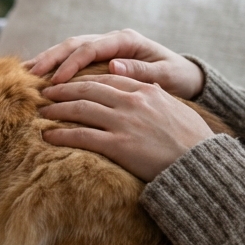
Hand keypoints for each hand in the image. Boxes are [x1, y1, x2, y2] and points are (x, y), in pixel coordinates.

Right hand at [25, 29, 204, 99]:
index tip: (57, 81)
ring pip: (69, 49)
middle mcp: (112, 40)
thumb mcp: (166, 76)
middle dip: (51, 58)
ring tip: (24, 73)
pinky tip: (36, 76)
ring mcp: (104, 48)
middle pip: (74, 44)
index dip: (72, 63)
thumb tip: (115, 66)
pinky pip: (72, 59)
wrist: (185, 77)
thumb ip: (142, 71)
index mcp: (126, 40)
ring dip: (47, 60)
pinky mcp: (99, 58)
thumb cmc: (177, 78)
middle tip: (30, 74)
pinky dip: (54, 66)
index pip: (91, 48)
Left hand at [39, 74, 214, 180]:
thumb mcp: (179, 109)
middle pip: (88, 89)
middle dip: (64, 90)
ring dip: (57, 110)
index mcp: (147, 90)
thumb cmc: (194, 141)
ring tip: (43, 113)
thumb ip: (160, 97)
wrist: (201, 165)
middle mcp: (133, 101)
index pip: (107, 78)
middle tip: (46, 93)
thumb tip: (153, 89)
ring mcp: (125, 122)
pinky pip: (82, 136)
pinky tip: (49, 137)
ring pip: (80, 109)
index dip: (83, 79)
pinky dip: (62, 134)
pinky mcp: (119, 146)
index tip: (69, 83)